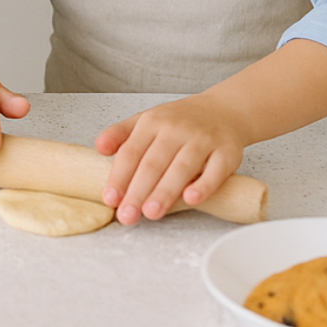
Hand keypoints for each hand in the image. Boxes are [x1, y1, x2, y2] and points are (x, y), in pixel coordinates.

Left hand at [95, 94, 248, 224]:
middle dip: (138, 191)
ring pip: (181, 168)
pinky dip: (203, 185)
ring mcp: (202, 140)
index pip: (131, 152)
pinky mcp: (227, 152)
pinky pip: (215, 171)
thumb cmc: (179, 122)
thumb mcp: (146, 120)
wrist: (223, 110)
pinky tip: (191, 199)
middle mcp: (176, 129)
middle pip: (153, 163)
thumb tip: (99, 148)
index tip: (110, 199)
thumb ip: (121, 135)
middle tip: (127, 216)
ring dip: (165, 191)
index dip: (119, 176)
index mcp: (152, 122)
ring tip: (151, 213)